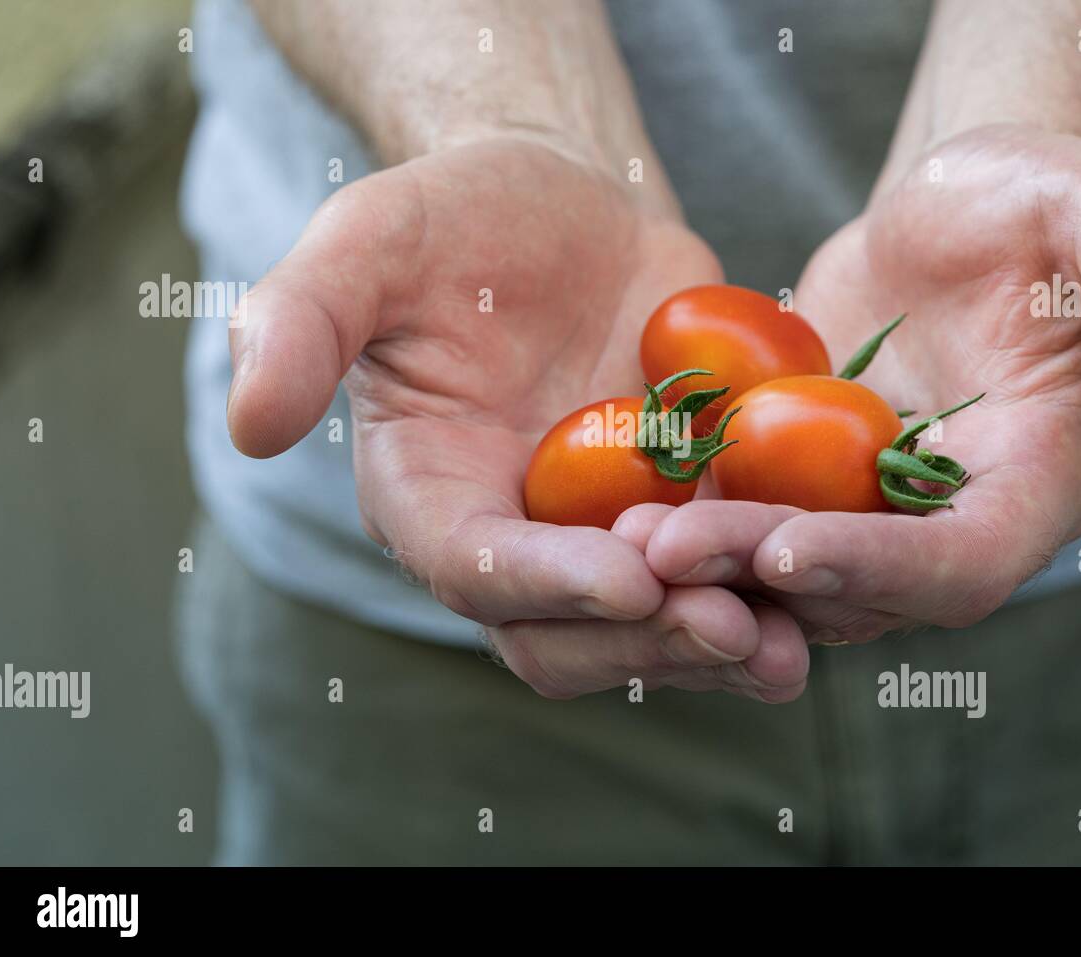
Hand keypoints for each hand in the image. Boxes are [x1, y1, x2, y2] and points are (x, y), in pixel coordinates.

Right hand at [226, 137, 808, 699]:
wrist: (567, 208)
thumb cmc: (458, 217)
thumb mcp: (370, 240)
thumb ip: (299, 320)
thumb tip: (245, 422)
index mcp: (429, 496)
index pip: (474, 569)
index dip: (545, 583)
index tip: (627, 572)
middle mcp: (513, 539)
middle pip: (566, 634)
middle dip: (645, 638)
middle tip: (729, 623)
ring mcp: (600, 537)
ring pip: (650, 631)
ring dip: (719, 643)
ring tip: (793, 638)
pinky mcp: (678, 516)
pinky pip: (722, 579)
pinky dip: (773, 593)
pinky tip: (834, 587)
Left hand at [638, 124, 1080, 642]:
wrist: (951, 211)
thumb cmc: (1033, 201)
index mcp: (1036, 485)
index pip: (966, 563)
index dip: (886, 568)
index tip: (791, 548)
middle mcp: (954, 522)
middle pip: (865, 588)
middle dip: (767, 579)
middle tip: (669, 558)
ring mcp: (877, 514)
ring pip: (793, 575)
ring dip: (713, 571)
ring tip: (625, 544)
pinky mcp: (812, 488)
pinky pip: (750, 525)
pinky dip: (694, 527)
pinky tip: (619, 507)